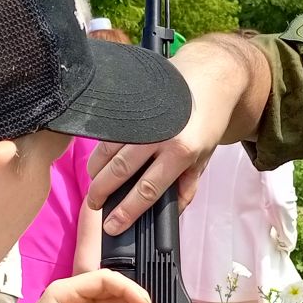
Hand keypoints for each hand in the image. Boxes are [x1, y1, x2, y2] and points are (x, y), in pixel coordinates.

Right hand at [87, 42, 254, 234]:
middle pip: (119, 170)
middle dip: (101, 191)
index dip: (127, 211)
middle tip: (93, 204)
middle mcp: (159, 135)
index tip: (111, 225)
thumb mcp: (204, 157)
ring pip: (107, 149)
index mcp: (181, 151)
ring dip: (96, 170)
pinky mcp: (132, 104)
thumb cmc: (207, 120)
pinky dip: (100, 148)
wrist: (209, 77)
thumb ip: (187, 187)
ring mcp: (142, 117)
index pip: (147, 189)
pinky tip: (98, 160)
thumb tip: (171, 214)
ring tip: (93, 184)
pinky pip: (109, 130)